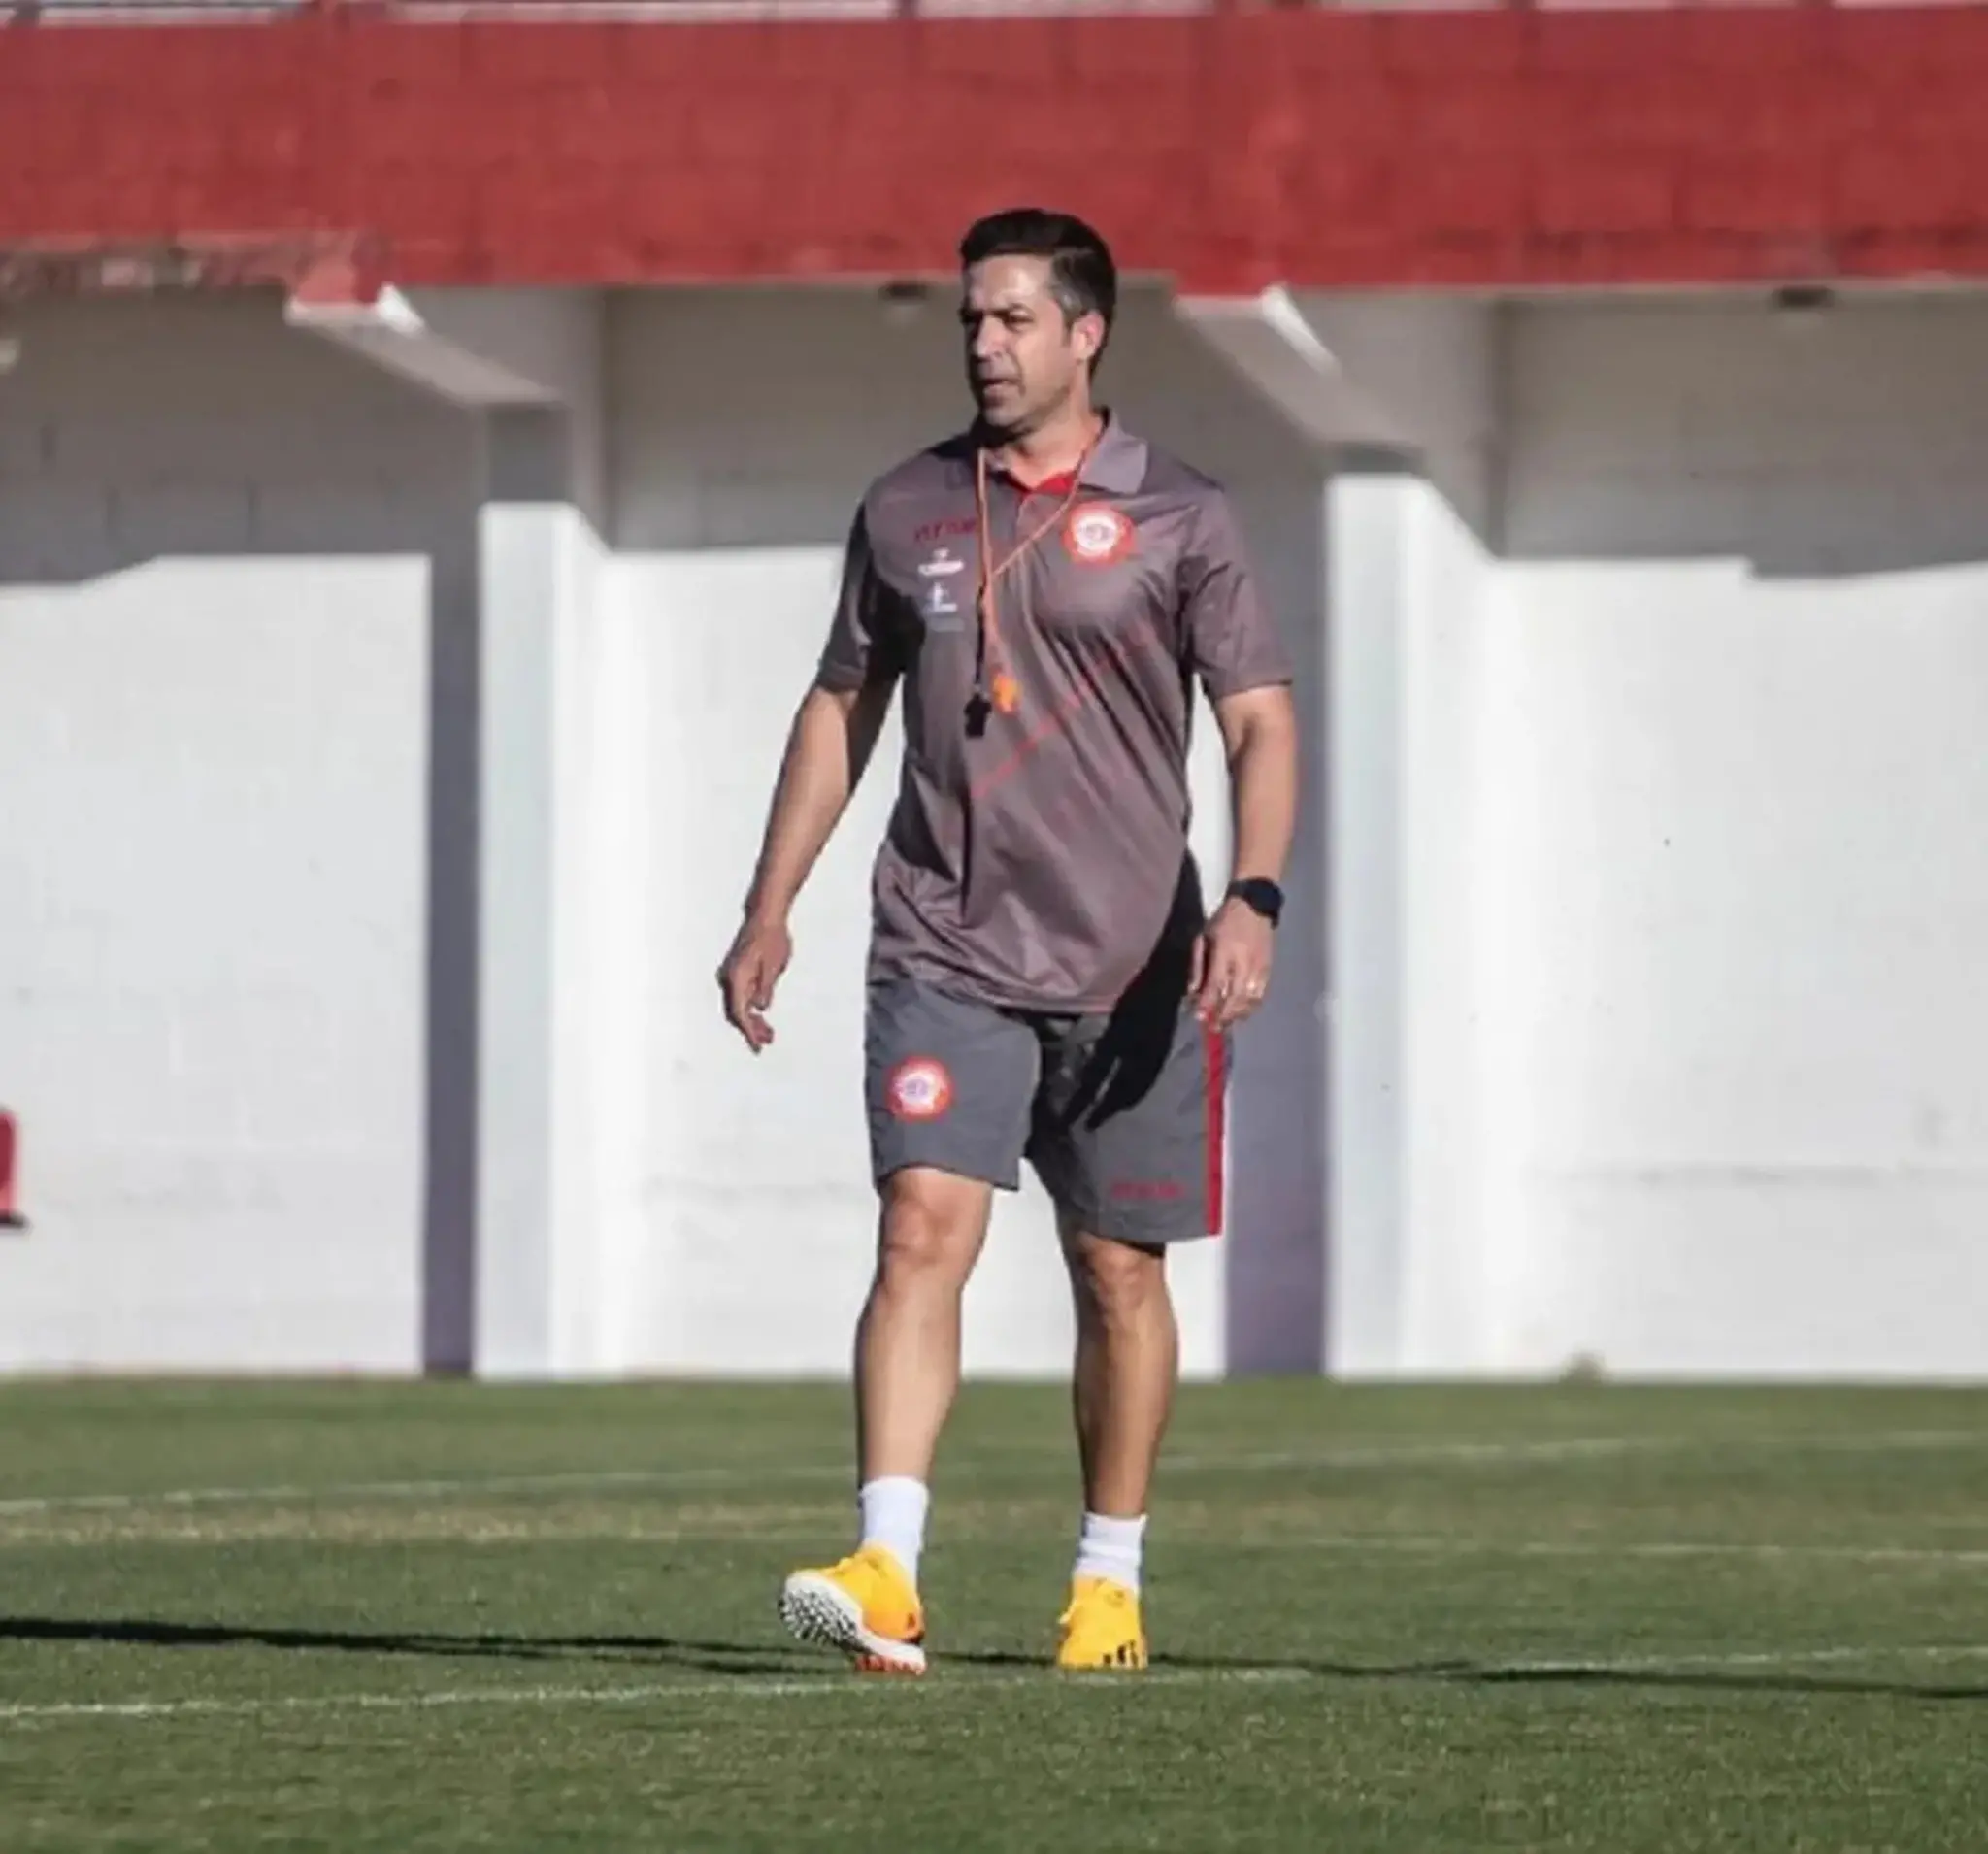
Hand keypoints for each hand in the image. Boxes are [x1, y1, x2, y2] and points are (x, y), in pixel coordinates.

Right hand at [718, 911, 792, 1052]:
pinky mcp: (738, 972)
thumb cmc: (772, 937)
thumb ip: (766, 988)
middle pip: (736, 1012)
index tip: (757, 1044)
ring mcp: (731, 974)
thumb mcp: (773, 965)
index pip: (739, 1012)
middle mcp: (729, 977)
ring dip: (752, 1020)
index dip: (749, 1031)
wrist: (766, 916)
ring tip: (768, 1033)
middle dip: (751, 1029)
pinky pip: (741, 996)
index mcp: (737, 977)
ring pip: (738, 1005)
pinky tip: (762, 1014)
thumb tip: (760, 1008)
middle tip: (767, 1041)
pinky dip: (751, 1008)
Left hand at [1188, 897, 1273, 1030]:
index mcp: (1224, 952)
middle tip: (1212, 1028)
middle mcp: (1243, 962)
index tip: (1198, 1017)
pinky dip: (1251, 1006)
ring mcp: (1259, 966)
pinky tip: (1242, 1012)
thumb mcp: (1203, 937)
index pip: (1215, 985)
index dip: (1207, 1004)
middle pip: (1235, 997)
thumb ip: (1198, 966)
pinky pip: (1261, 994)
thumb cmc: (1224, 920)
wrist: (1255, 905)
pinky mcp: (1268, 968)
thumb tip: (1192, 992)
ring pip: (1250, 999)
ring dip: (1237, 1014)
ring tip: (1226, 1022)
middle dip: (1223, 1016)